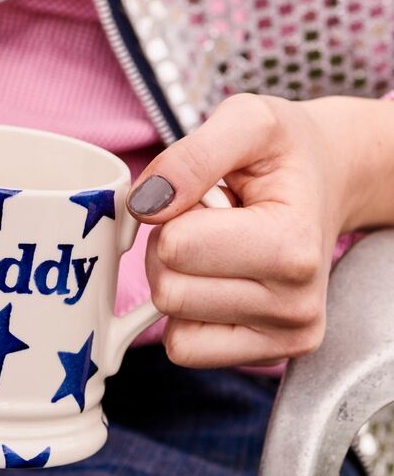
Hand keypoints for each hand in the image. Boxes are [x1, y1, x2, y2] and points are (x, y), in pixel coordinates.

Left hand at [128, 93, 393, 368]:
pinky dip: (186, 313)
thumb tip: (144, 205)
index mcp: (293, 246)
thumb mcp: (246, 120)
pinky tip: (219, 278)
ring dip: (180, 278)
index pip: (175, 247)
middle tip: (210, 220)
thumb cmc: (286, 153)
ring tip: (220, 245)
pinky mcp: (269, 355)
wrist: (330, 180)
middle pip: (168, 291)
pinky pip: (186, 347)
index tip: (206, 195)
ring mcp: (286, 336)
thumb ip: (191, 156)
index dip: (170, 211)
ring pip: (173, 321)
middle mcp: (296, 305)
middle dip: (170, 247)